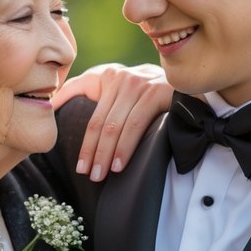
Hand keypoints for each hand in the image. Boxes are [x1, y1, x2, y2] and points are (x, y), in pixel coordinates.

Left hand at [53, 63, 171, 181]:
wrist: (193, 89)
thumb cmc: (152, 96)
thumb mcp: (122, 92)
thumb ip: (96, 98)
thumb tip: (57, 109)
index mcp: (106, 75)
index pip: (78, 93)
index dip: (66, 118)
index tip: (66, 151)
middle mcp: (120, 77)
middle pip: (97, 120)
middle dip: (89, 150)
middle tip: (85, 173)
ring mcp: (139, 84)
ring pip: (113, 126)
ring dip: (104, 154)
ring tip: (99, 175)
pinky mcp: (156, 93)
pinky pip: (135, 125)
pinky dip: (125, 148)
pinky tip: (119, 164)